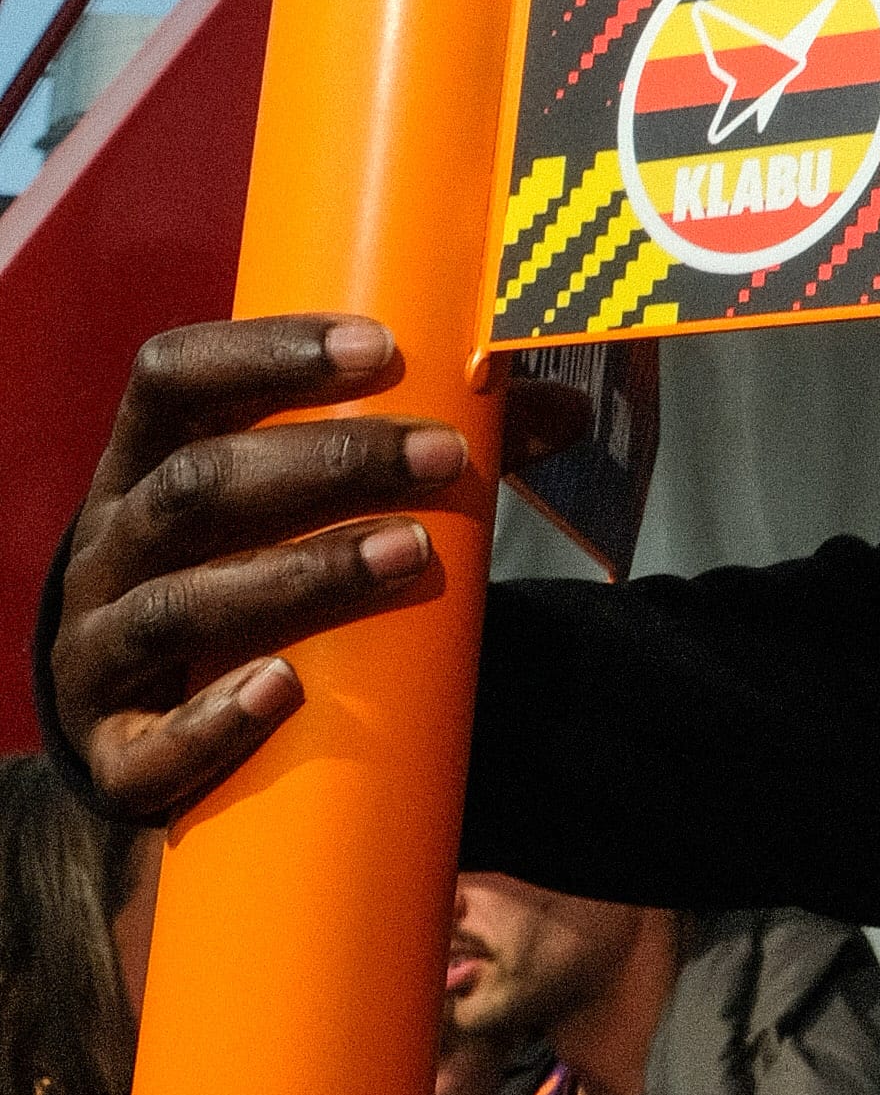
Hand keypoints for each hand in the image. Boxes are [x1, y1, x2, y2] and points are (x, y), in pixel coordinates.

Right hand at [47, 319, 587, 819]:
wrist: (158, 703)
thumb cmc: (251, 561)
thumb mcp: (310, 495)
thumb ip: (430, 446)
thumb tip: (566, 414)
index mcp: (146, 459)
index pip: (172, 375)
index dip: (263, 352)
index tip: (378, 346)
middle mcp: (110, 546)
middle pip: (196, 486)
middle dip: (324, 464)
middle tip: (441, 455)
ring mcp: (98, 649)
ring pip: (181, 604)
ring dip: (300, 577)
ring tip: (412, 553)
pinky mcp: (111, 749)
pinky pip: (140, 745)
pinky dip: (209, 721)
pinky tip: (283, 689)